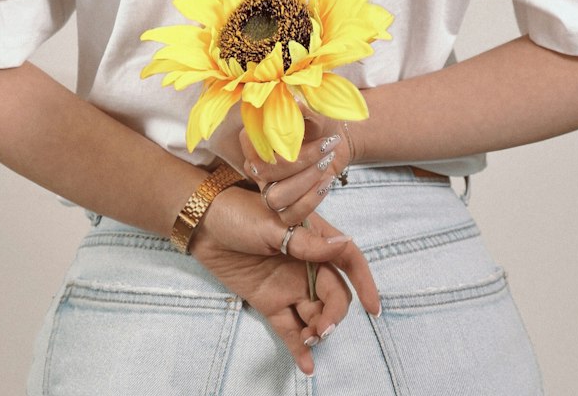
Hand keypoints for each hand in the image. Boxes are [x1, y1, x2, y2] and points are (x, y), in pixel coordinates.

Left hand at [188, 185, 379, 374]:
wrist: (204, 223)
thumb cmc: (240, 212)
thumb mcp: (273, 223)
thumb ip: (306, 242)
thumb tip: (343, 246)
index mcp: (314, 237)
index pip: (348, 260)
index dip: (365, 282)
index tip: (373, 307)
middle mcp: (307, 263)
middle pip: (334, 295)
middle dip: (334, 315)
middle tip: (321, 328)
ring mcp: (289, 285)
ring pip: (315, 314)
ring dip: (319, 331)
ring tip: (310, 339)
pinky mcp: (270, 302)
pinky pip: (290, 328)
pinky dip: (299, 347)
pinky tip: (307, 366)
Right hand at [239, 112, 350, 224]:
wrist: (335, 141)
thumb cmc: (320, 122)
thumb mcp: (316, 111)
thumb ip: (306, 107)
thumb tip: (296, 100)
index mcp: (255, 136)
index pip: (249, 141)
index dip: (273, 140)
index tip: (302, 129)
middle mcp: (256, 164)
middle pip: (264, 172)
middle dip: (300, 160)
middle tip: (326, 146)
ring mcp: (268, 186)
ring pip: (275, 196)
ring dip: (306, 180)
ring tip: (327, 161)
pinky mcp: (284, 205)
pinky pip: (290, 214)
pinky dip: (312, 199)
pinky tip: (326, 180)